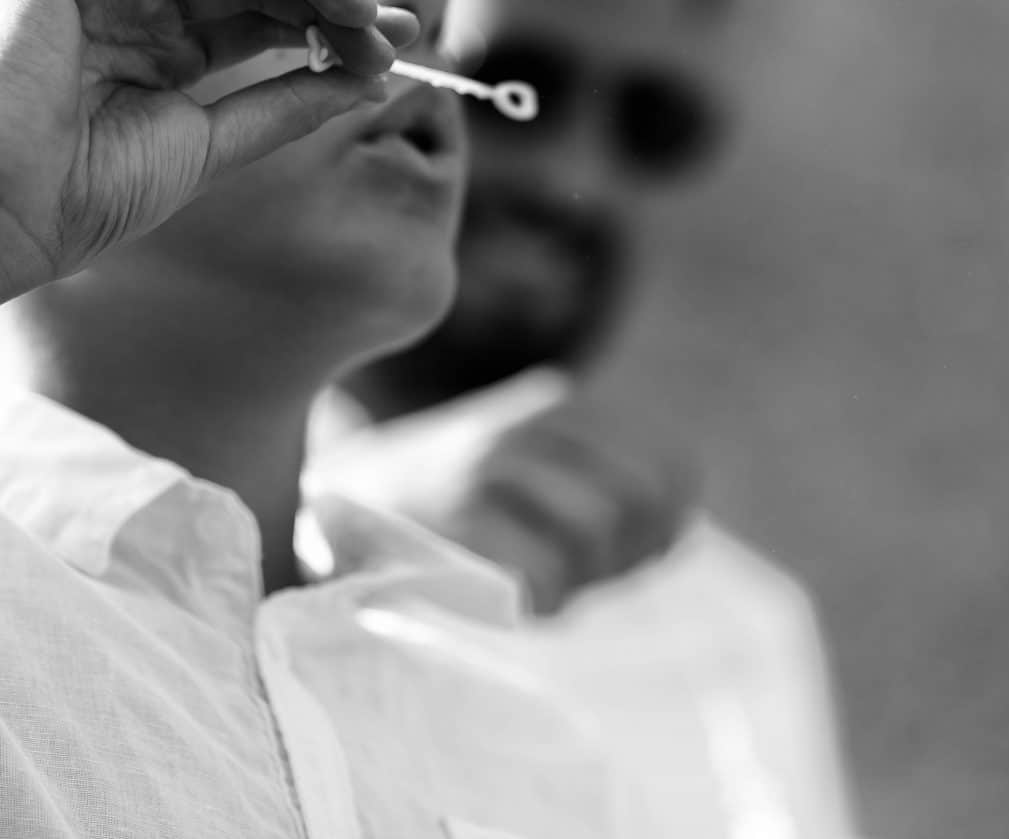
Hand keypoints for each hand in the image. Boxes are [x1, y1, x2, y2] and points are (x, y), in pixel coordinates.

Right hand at [0, 0, 412, 305]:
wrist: (6, 212)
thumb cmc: (93, 192)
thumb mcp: (217, 143)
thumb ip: (288, 104)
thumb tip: (375, 79)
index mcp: (170, 48)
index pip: (272, 14)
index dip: (338, 23)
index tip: (401, 46)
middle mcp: (139, 2)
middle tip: (390, 26)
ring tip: (346, 3)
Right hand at [411, 394, 701, 615]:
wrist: (333, 507)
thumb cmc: (452, 504)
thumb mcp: (527, 463)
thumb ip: (602, 482)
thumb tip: (675, 528)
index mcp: (556, 407)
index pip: (669, 466)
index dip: (666, 523)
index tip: (632, 552)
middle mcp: (526, 425)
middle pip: (639, 498)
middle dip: (625, 552)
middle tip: (582, 575)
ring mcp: (485, 468)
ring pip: (596, 530)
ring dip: (578, 578)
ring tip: (539, 584)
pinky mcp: (453, 519)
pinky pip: (544, 573)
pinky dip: (540, 600)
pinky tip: (511, 601)